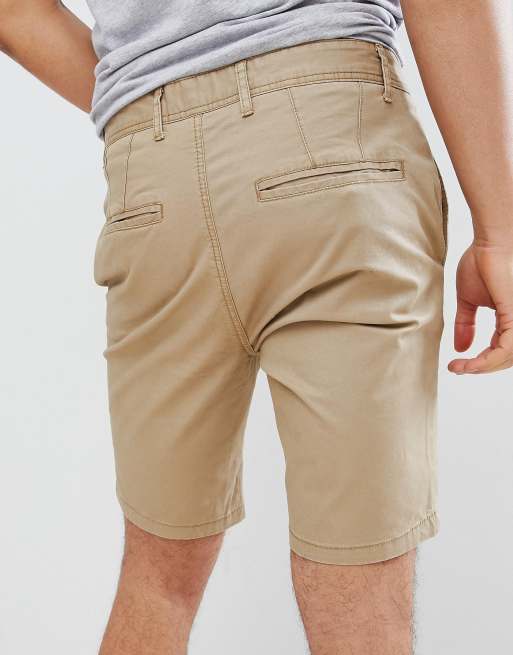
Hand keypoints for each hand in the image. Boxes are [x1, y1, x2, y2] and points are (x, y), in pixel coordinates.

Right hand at [449, 241, 512, 373]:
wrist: (491, 242)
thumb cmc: (483, 260)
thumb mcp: (468, 300)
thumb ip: (465, 324)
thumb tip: (460, 348)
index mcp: (510, 318)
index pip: (499, 349)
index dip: (479, 360)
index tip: (455, 364)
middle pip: (504, 358)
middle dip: (480, 367)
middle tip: (457, 369)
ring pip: (506, 358)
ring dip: (480, 368)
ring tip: (459, 368)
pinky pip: (505, 350)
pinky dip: (485, 361)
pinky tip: (468, 363)